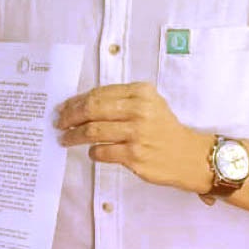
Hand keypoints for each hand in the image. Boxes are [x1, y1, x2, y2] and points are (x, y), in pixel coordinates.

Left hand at [56, 82, 214, 192]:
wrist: (189, 156)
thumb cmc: (163, 129)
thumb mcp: (148, 104)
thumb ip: (120, 100)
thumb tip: (81, 104)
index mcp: (141, 92)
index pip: (99, 93)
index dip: (76, 101)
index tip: (63, 107)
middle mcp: (139, 110)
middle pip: (92, 109)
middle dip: (70, 116)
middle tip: (59, 122)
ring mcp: (137, 134)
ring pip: (93, 131)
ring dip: (74, 136)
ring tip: (65, 139)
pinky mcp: (135, 156)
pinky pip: (102, 152)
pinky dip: (92, 152)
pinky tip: (91, 152)